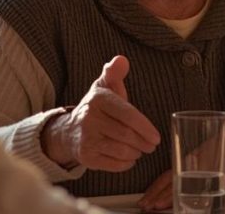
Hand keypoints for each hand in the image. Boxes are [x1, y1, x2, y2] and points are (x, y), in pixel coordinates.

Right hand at [42, 56, 159, 170]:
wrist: (69, 131)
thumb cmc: (96, 108)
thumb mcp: (104, 87)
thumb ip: (114, 73)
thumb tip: (121, 60)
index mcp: (98, 99)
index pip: (126, 114)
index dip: (144, 126)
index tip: (156, 136)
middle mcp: (89, 119)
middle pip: (126, 135)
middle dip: (143, 142)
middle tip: (152, 145)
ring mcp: (86, 139)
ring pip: (121, 151)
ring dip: (136, 152)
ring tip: (140, 149)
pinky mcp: (86, 157)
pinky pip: (113, 164)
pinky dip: (126, 163)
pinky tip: (129, 158)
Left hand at [138, 135, 224, 210]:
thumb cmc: (222, 155)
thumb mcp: (203, 162)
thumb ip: (191, 174)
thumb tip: (177, 191)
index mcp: (187, 162)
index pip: (166, 176)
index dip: (154, 188)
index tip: (144, 198)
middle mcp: (192, 166)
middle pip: (169, 181)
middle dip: (156, 195)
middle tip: (145, 205)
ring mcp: (203, 172)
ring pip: (180, 185)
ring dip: (167, 197)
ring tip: (154, 206)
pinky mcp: (216, 178)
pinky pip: (199, 190)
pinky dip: (189, 196)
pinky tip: (180, 203)